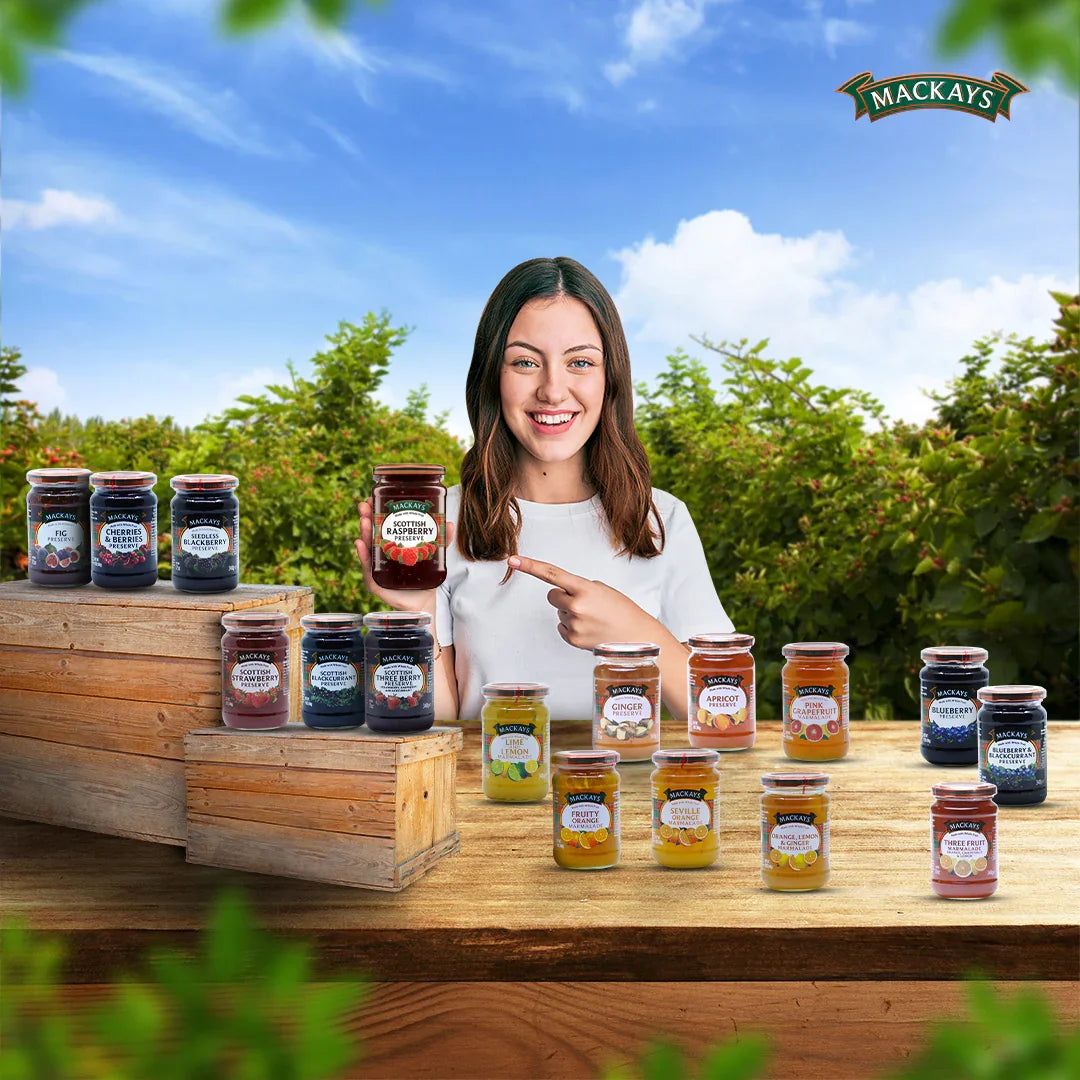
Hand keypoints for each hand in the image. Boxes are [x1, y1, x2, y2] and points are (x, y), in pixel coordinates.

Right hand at [354, 499, 452, 615]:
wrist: (423, 602)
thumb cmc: (424, 577)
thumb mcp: (433, 555)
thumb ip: (441, 540)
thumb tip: (449, 523)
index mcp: (391, 545)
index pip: (381, 524)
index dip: (376, 511)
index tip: (373, 497)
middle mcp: (381, 554)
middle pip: (371, 533)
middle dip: (366, 517)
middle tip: (365, 505)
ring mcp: (376, 568)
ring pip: (367, 547)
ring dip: (364, 532)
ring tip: (364, 520)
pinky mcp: (375, 583)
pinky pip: (367, 568)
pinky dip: (362, 555)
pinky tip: (360, 543)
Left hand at [507, 554, 658, 650]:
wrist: (636, 636)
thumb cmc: (622, 611)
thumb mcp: (602, 590)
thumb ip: (580, 587)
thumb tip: (562, 594)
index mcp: (584, 588)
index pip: (551, 574)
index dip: (530, 566)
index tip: (513, 561)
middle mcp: (576, 606)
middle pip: (551, 596)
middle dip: (562, 597)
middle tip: (584, 603)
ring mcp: (573, 624)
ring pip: (559, 612)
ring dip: (571, 613)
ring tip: (593, 618)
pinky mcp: (572, 639)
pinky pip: (561, 627)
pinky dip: (572, 626)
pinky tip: (589, 628)